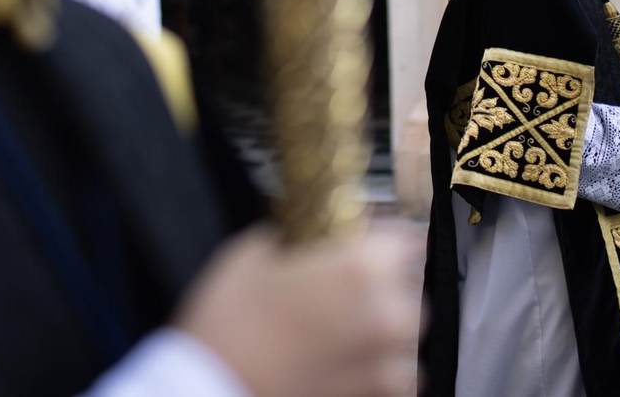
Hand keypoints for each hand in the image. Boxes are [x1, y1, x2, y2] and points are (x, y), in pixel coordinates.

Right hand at [176, 222, 423, 396]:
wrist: (208, 392)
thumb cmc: (227, 329)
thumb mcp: (250, 257)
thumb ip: (292, 240)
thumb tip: (303, 238)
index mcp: (360, 270)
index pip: (405, 239)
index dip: (383, 237)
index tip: (368, 239)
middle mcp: (383, 317)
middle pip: (411, 288)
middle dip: (384, 283)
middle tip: (345, 284)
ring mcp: (382, 365)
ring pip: (408, 336)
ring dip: (385, 327)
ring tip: (345, 326)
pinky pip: (397, 378)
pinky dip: (379, 368)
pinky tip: (346, 360)